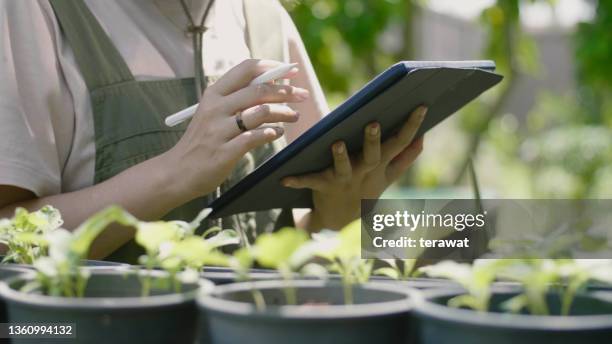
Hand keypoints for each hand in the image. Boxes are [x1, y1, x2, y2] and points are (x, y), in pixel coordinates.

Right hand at [165, 59, 308, 201]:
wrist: (178, 172)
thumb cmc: (202, 141)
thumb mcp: (213, 113)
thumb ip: (237, 99)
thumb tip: (271, 84)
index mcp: (213, 94)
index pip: (246, 69)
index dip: (272, 67)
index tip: (290, 72)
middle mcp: (215, 108)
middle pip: (258, 90)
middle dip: (286, 91)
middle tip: (302, 96)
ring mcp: (219, 130)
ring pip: (261, 112)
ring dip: (284, 112)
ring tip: (294, 116)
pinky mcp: (225, 152)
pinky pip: (255, 137)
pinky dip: (271, 133)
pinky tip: (277, 133)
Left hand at [283, 106, 426, 230]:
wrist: (341, 222)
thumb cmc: (365, 190)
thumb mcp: (388, 177)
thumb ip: (405, 159)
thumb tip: (423, 138)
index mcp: (381, 166)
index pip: (400, 143)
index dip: (412, 126)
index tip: (422, 106)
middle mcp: (365, 173)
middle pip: (373, 156)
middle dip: (374, 141)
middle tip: (374, 123)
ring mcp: (344, 181)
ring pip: (343, 168)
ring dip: (340, 157)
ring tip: (337, 143)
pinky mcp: (323, 187)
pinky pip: (310, 182)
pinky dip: (297, 180)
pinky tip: (283, 178)